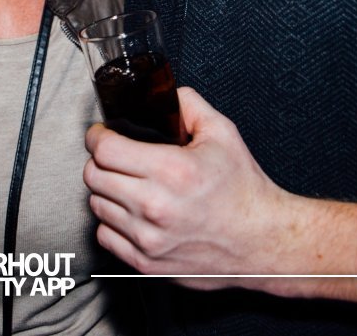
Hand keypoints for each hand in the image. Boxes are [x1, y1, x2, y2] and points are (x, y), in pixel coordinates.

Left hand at [83, 86, 356, 300]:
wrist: (261, 242)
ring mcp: (148, 238)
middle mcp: (156, 206)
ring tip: (127, 185)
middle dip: (100, 161)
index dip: (98, 137)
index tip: (101, 135)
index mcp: (172, 170)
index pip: (105, 150)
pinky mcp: (146, 262)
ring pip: (97, 205)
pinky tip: (131, 213)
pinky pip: (105, 235)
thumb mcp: (223, 134)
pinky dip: (112, 221)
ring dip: (107, 191)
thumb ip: (189, 106)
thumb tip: (165, 94)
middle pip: (94, 176)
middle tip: (114, 157)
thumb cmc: (244, 192)